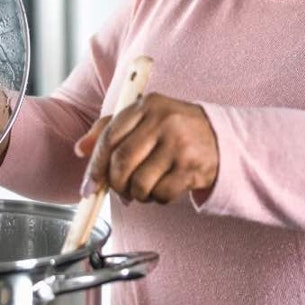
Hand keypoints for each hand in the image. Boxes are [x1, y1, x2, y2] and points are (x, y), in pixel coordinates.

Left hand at [76, 93, 217, 203]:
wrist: (223, 139)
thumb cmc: (176, 130)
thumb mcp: (145, 119)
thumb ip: (111, 129)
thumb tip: (81, 149)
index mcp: (147, 105)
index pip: (110, 136)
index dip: (96, 165)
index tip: (90, 184)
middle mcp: (164, 121)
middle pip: (122, 163)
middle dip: (115, 184)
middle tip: (120, 191)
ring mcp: (180, 144)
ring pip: (140, 183)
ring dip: (137, 194)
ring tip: (144, 189)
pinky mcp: (193, 167)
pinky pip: (162, 194)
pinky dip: (158, 198)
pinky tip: (164, 189)